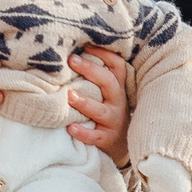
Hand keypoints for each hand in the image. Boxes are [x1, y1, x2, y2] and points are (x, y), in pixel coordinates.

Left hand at [66, 45, 130, 168]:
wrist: (122, 145)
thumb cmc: (108, 111)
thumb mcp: (108, 93)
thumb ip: (96, 77)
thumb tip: (71, 53)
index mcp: (117, 87)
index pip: (117, 65)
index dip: (103, 54)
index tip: (85, 45)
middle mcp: (118, 101)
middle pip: (108, 82)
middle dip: (91, 70)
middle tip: (72, 60)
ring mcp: (113, 120)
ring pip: (101, 111)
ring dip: (85, 103)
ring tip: (69, 96)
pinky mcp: (106, 138)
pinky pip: (95, 136)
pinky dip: (83, 132)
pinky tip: (71, 127)